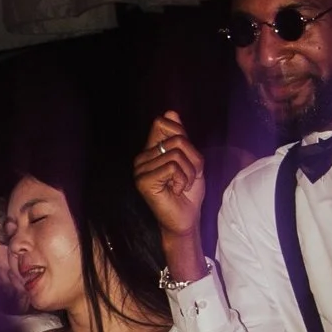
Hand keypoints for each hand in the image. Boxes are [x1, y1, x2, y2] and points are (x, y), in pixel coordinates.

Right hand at [133, 113, 207, 273]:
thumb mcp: (191, 160)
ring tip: (182, 186)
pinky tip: (176, 190)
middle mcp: (142, 158)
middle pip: (176, 139)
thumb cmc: (188, 193)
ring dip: (188, 172)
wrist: (186, 219)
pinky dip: (182, 180)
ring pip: (175, 154)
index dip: (181, 135)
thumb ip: (180, 137)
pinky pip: (172, 167)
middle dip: (191, 160)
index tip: (187, 159)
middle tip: (188, 178)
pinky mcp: (143, 181)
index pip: (162, 123)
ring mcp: (140, 170)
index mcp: (150, 151)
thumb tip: (170, 111)